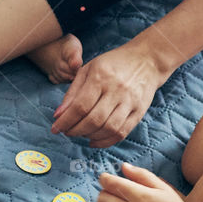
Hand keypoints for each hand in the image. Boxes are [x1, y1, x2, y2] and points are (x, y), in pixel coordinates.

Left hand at [52, 44, 167, 146]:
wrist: (147, 60)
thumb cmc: (114, 63)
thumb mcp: (88, 69)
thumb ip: (73, 92)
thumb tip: (58, 115)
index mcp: (101, 77)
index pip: (80, 106)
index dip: (66, 121)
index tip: (55, 129)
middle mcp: (117, 90)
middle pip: (93, 120)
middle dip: (75, 130)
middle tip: (67, 132)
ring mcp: (130, 102)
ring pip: (108, 129)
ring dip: (89, 136)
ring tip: (80, 134)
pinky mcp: (139, 112)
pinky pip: (121, 133)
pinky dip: (105, 141)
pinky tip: (94, 140)